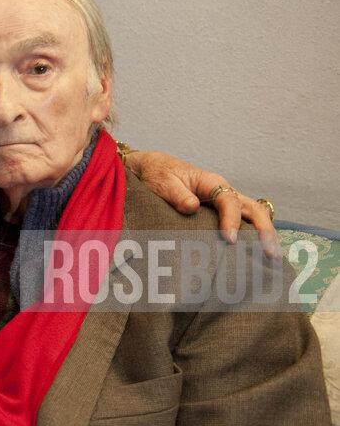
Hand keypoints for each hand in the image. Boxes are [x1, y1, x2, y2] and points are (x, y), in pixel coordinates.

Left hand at [125, 150, 280, 256]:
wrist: (153, 169)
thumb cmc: (158, 175)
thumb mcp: (163, 183)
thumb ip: (177, 195)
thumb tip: (192, 207)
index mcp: (211, 182)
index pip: (228, 201)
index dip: (231, 220)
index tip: (229, 239)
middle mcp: (224, 191)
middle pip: (252, 209)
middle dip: (264, 231)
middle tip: (269, 253)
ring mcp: (225, 201)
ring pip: (253, 216)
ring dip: (265, 235)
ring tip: (273, 257)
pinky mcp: (221, 212)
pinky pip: (243, 222)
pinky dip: (254, 236)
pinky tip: (258, 253)